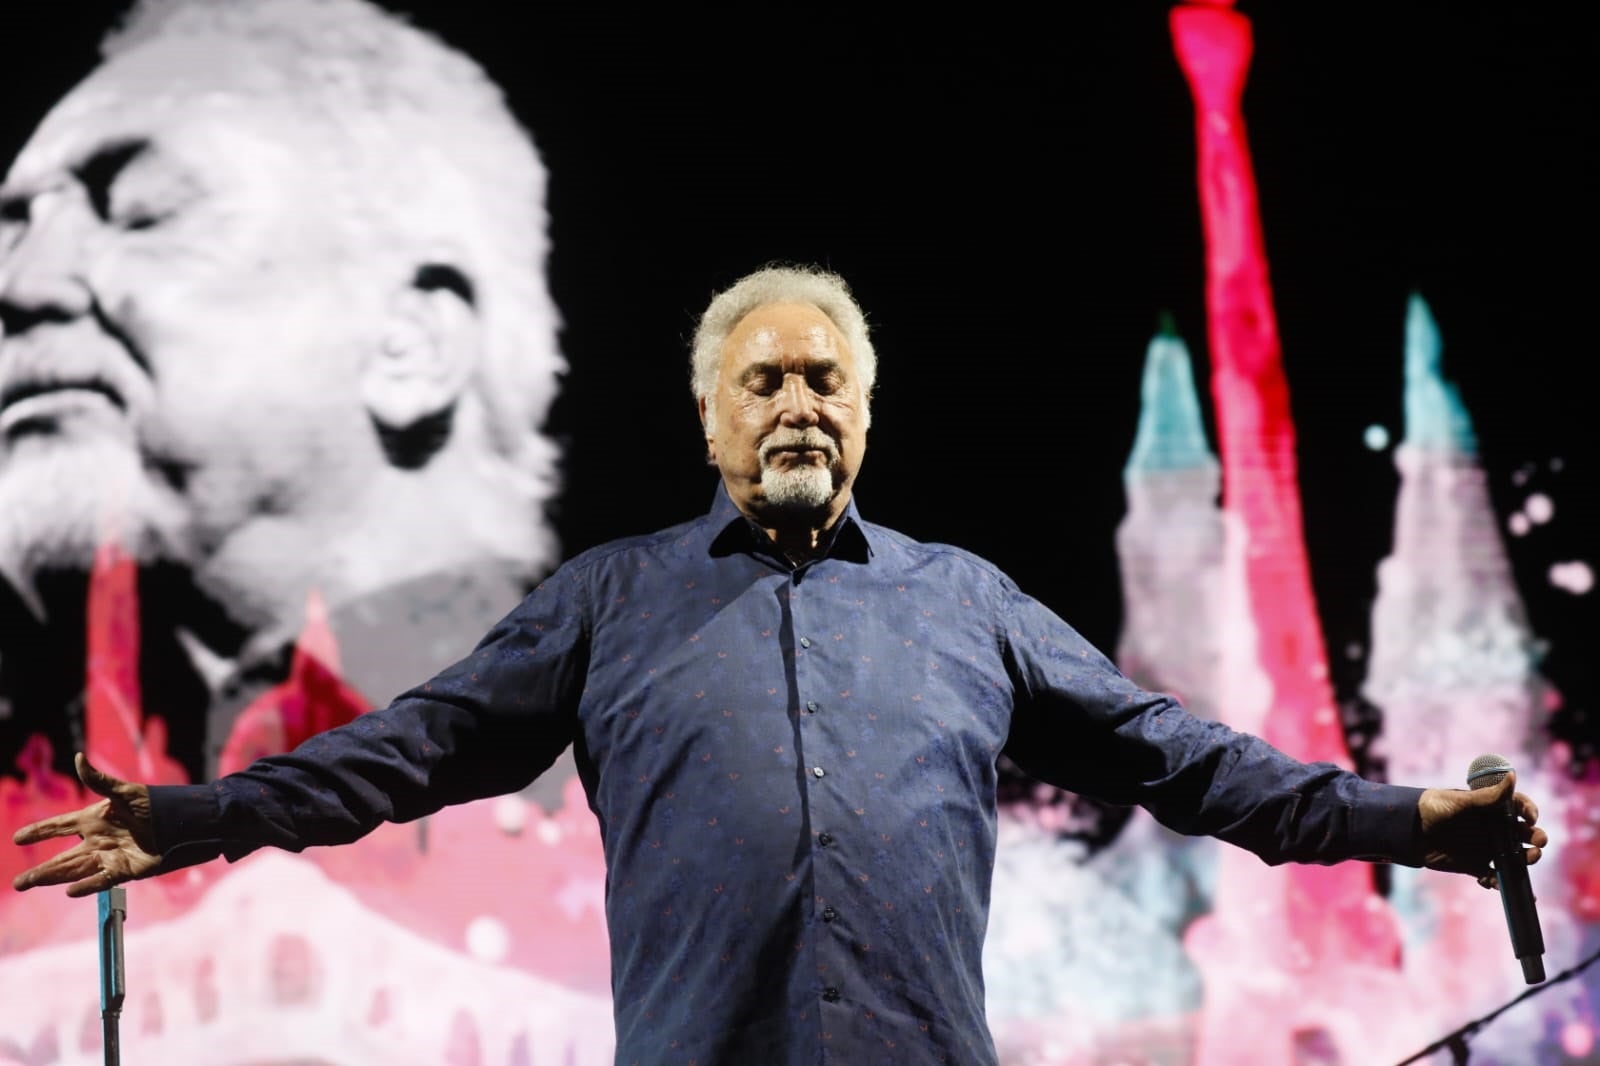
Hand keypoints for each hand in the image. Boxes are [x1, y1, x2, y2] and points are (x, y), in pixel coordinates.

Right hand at [11, 752, 161, 896]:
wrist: (182, 822)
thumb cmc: (155, 804)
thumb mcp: (126, 792)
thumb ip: (99, 780)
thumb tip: (79, 758)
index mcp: (94, 819)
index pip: (60, 826)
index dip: (40, 831)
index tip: (17, 838)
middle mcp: (97, 840)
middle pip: (62, 858)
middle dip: (40, 871)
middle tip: (17, 884)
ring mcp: (109, 856)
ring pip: (75, 870)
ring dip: (52, 878)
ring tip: (29, 884)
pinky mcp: (125, 869)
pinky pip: (102, 878)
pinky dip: (87, 885)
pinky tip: (70, 891)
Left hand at [1417, 771, 1546, 888]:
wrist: (1408, 831)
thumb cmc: (1433, 808)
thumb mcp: (1460, 802)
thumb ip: (1488, 796)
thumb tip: (1513, 776)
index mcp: (1490, 809)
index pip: (1518, 807)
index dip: (1529, 812)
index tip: (1531, 818)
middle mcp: (1492, 828)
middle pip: (1522, 834)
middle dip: (1535, 838)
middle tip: (1539, 842)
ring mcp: (1486, 848)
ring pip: (1514, 857)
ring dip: (1525, 860)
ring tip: (1528, 859)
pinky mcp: (1475, 865)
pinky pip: (1495, 877)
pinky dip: (1504, 885)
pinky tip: (1512, 889)